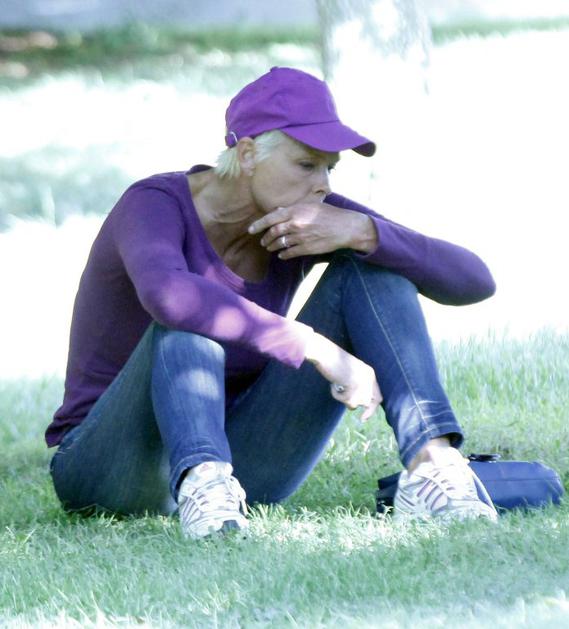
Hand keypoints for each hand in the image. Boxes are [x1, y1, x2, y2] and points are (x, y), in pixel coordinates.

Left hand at [248, 203, 374, 258]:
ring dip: (272, 246)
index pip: (271, 218)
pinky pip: (290, 253)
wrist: (345, 227)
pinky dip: (283, 254)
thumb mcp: (311, 206)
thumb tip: (278, 211)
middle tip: (263, 241)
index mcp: (296, 211)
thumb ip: (294, 209)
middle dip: (266, 238)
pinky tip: (282, 255)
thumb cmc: (330, 214)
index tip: (251, 230)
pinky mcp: (306, 248)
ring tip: (270, 248)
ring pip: (280, 243)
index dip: (259, 225)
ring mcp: (301, 237)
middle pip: (273, 232)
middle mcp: (296, 223)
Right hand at [304, 332, 381, 421]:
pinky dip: (337, 395)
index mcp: (370, 373)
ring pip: (355, 403)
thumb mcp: (349, 374)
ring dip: (343, 398)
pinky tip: (333, 384)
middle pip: (367, 403)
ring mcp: (363, 382)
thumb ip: (356, 388)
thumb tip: (356, 406)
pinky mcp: (355, 385)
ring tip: (336, 385)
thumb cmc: (332, 362)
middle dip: (353, 402)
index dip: (372, 410)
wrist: (324, 352)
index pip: (377, 397)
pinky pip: (345, 400)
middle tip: (345, 400)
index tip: (363, 419)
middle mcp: (369, 378)